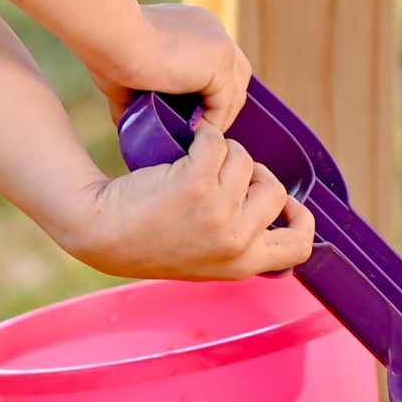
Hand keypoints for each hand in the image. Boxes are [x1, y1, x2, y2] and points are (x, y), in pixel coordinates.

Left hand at [53, 118, 315, 279]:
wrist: (101, 231)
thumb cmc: (149, 241)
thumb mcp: (204, 258)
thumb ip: (238, 243)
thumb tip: (277, 210)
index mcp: (243, 265)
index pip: (300, 246)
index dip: (298, 218)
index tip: (282, 203)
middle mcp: (236, 241)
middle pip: (275, 192)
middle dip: (255, 175)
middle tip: (226, 173)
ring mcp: (218, 211)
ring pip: (245, 161)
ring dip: (225, 152)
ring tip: (196, 162)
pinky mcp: (195, 182)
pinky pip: (218, 143)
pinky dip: (204, 136)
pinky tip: (187, 146)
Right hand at [87, 2, 251, 131]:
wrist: (112, 37)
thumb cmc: (109, 52)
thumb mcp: (129, 74)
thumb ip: (138, 96)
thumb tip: (129, 125)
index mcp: (195, 27)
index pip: (216, 65)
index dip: (207, 95)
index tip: (188, 118)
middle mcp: (214, 31)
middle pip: (235, 78)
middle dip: (219, 107)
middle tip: (196, 131)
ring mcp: (221, 45)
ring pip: (234, 93)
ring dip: (216, 120)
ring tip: (192, 138)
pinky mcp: (221, 62)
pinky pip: (225, 103)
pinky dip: (212, 123)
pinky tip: (190, 134)